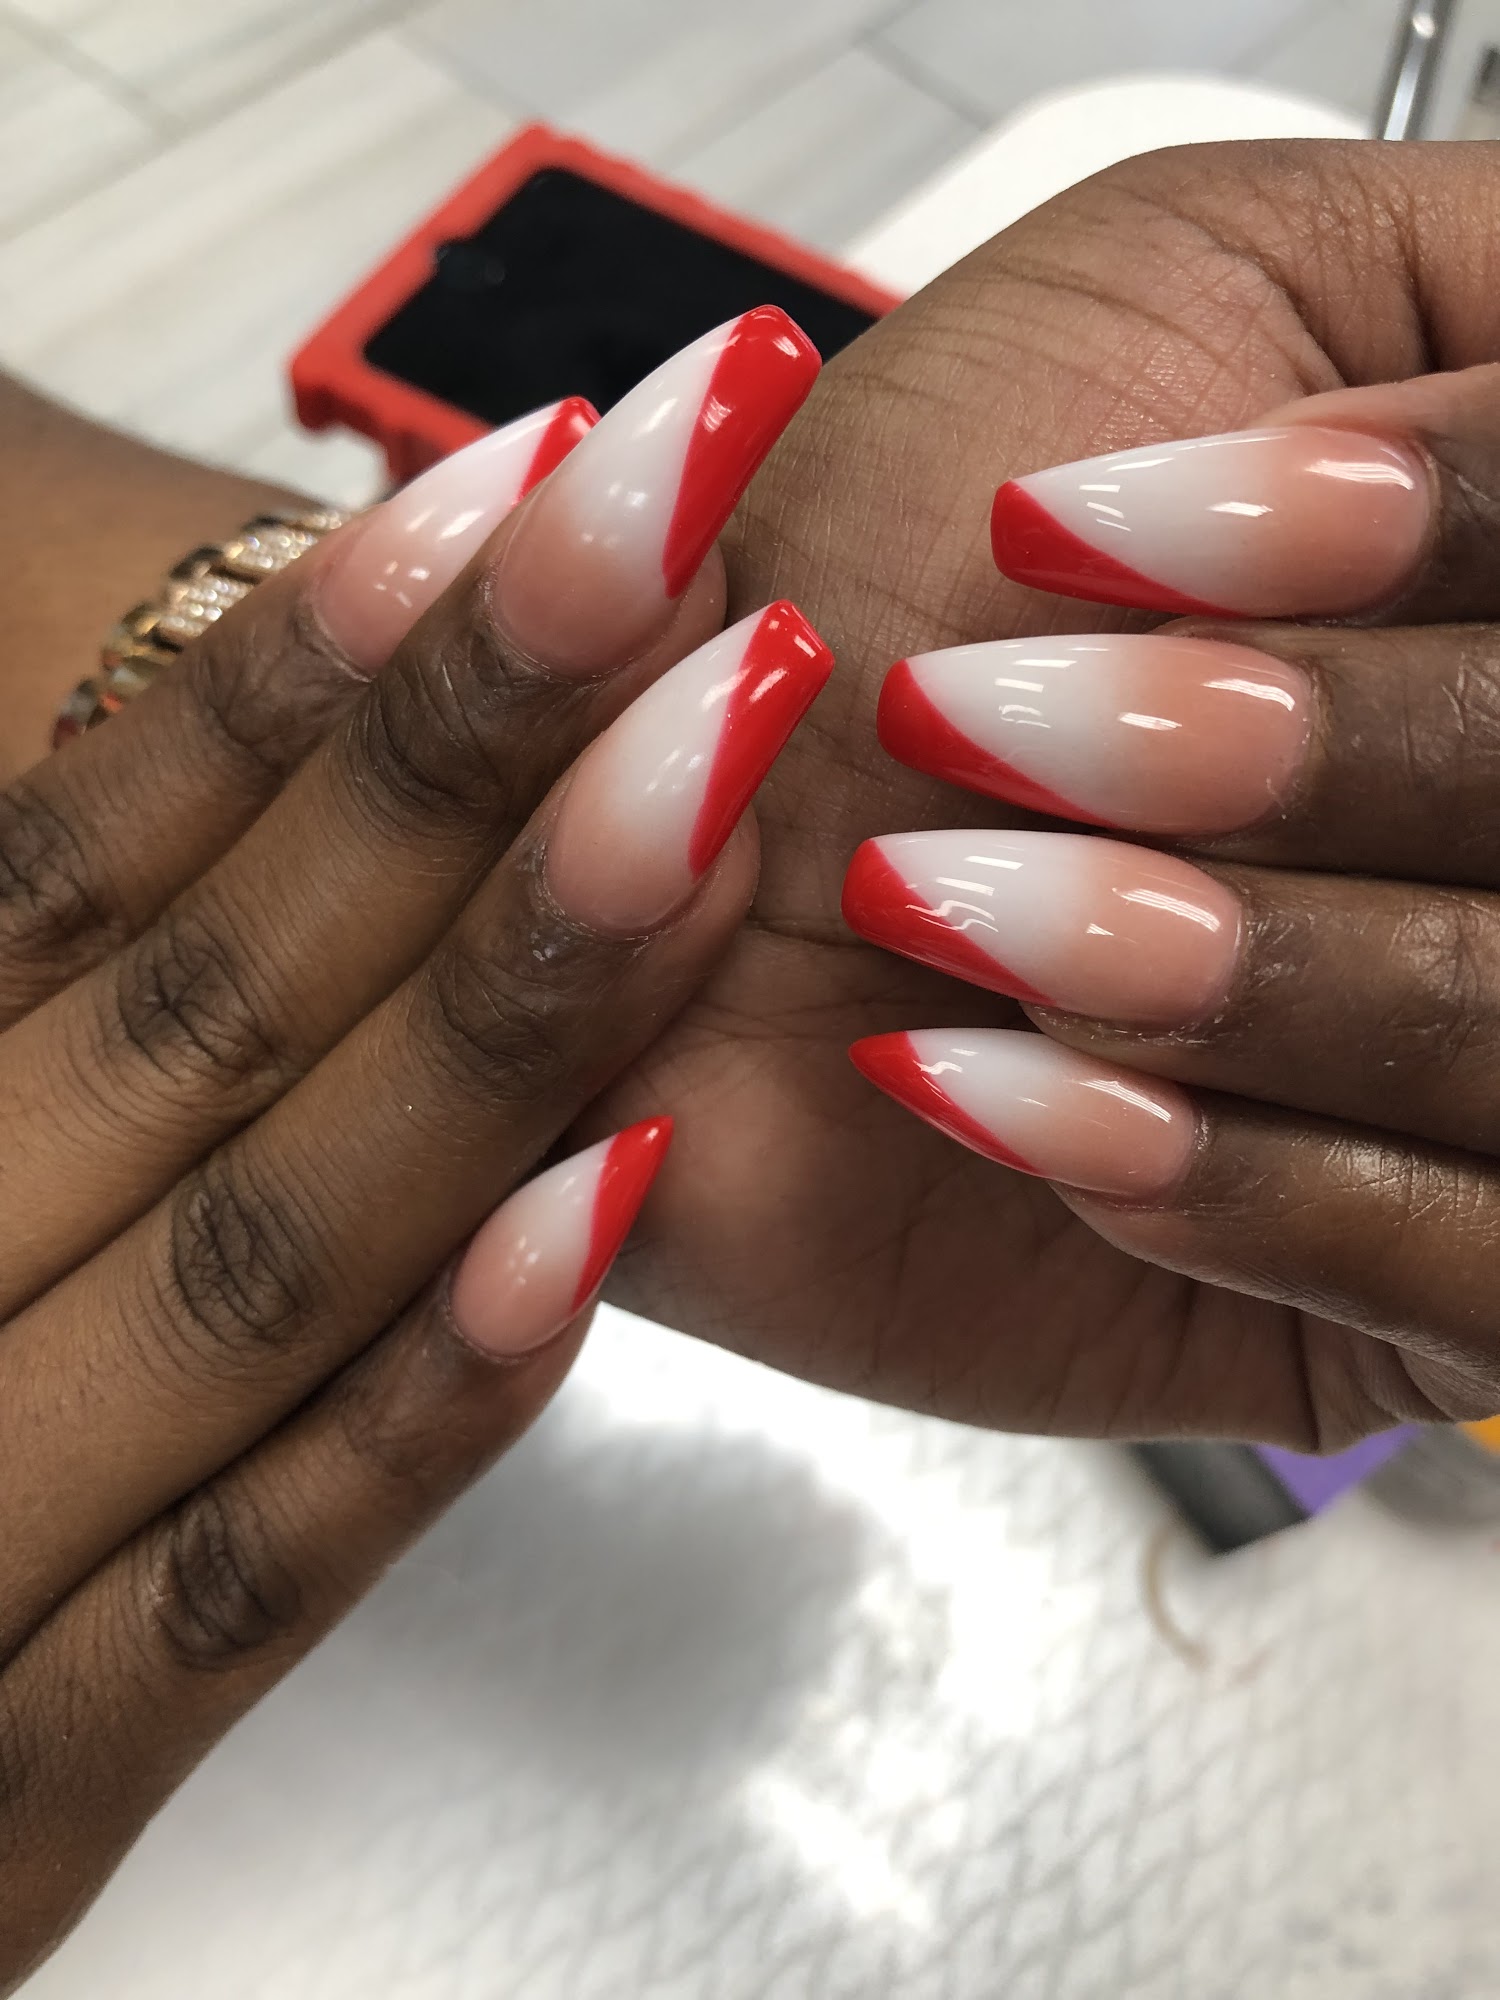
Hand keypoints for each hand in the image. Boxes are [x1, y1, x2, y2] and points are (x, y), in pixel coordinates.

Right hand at [0, 311, 826, 1983]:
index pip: (84, 869)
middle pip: (209, 997)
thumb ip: (58, 997)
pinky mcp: (17, 1807)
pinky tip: (612, 1204)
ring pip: (266, 1244)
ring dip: (511, 994)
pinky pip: (247, 1591)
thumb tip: (264, 766)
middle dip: (464, 744)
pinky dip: (424, 1404)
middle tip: (680, 502)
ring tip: (724, 752)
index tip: (526, 473)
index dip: (309, 670)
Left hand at [590, 140, 1499, 1446]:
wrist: (686, 869)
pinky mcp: (1417, 1292)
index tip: (1101, 524)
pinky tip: (1012, 1091)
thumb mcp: (1159, 285)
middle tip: (996, 726)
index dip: (1432, 517)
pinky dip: (1239, 1184)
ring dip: (1239, 964)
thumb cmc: (885, 566)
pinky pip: (1456, 1272)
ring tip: (952, 903)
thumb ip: (1446, 296)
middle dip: (1289, 751)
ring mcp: (1491, 1071)